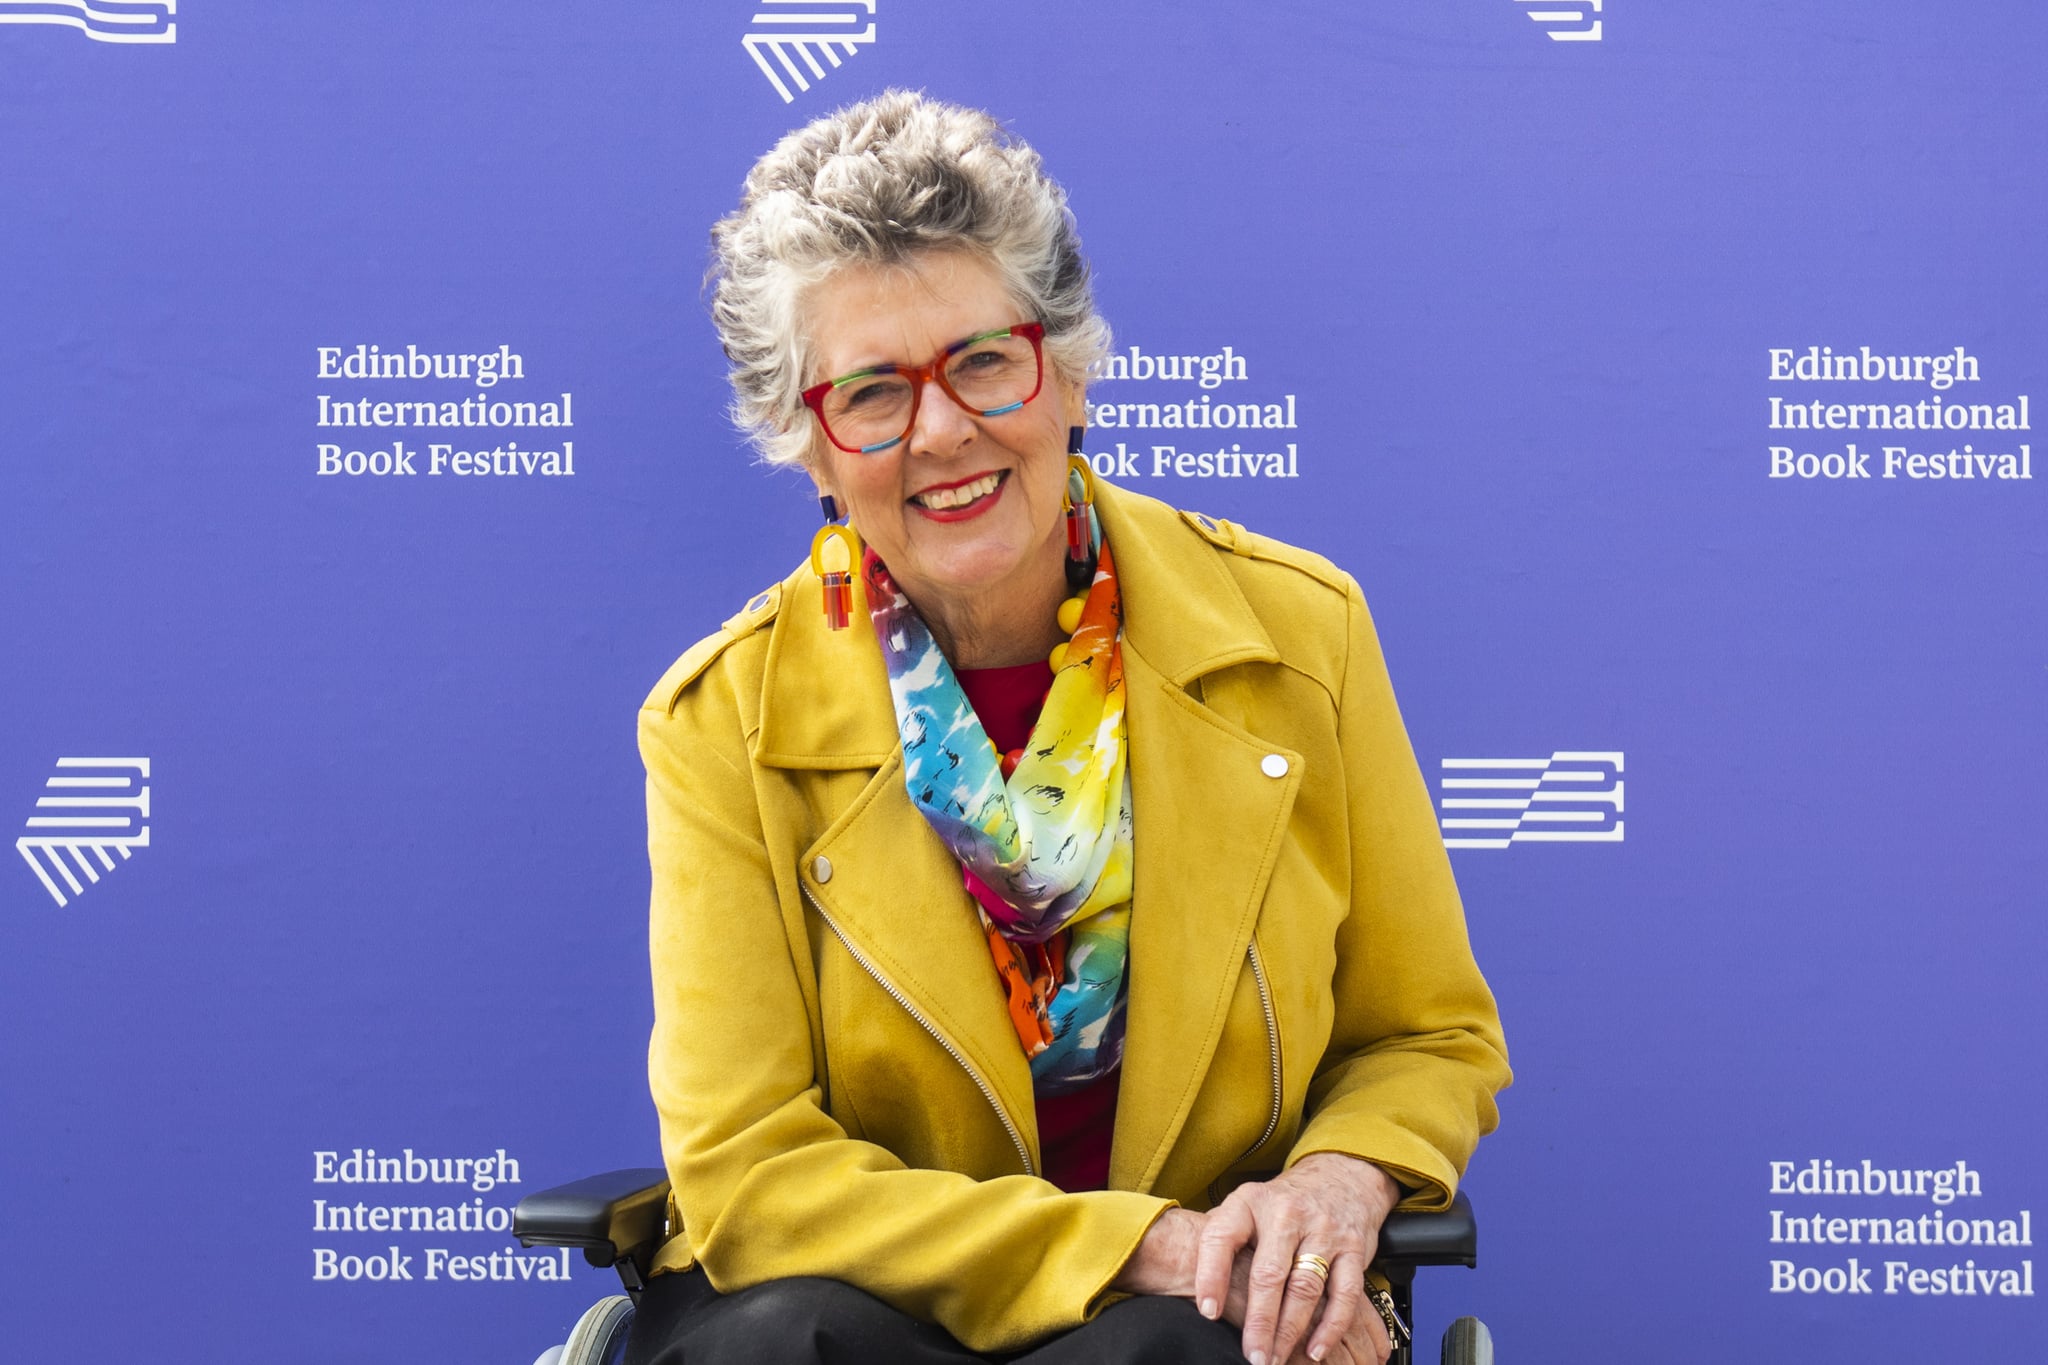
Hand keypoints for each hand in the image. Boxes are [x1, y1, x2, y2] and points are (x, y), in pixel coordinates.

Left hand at [1194, 1153, 1400, 1364]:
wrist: (1338, 1178)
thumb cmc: (1279, 1205)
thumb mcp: (1246, 1207)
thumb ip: (1222, 1241)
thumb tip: (1196, 1294)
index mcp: (1248, 1202)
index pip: (1221, 1237)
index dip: (1211, 1275)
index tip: (1207, 1312)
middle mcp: (1286, 1212)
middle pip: (1268, 1274)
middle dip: (1258, 1322)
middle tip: (1252, 1357)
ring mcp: (1322, 1229)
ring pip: (1304, 1287)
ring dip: (1289, 1331)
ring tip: (1275, 1359)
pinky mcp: (1353, 1247)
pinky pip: (1344, 1293)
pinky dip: (1331, 1326)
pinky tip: (1316, 1350)